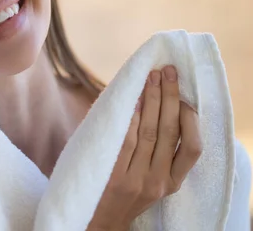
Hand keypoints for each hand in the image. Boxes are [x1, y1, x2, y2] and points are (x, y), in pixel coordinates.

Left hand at [87, 65, 202, 230]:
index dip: (190, 118)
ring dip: (151, 100)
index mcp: (171, 182)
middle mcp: (158, 181)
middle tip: (167, 71)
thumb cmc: (119, 193)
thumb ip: (153, 153)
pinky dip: (132, 117)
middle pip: (170, 131)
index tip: (185, 94)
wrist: (94, 221)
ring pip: (150, 131)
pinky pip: (127, 140)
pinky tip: (133, 99)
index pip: (193, 148)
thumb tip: (152, 106)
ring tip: (151, 77)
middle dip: (170, 97)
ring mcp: (137, 179)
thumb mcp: (147, 180)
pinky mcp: (115, 176)